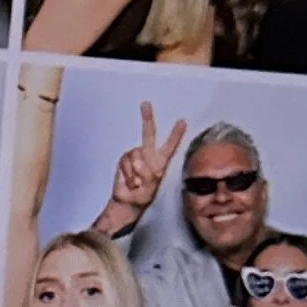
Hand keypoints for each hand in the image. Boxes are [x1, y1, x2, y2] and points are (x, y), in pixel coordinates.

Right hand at [99, 103, 186, 235]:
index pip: (170, 146)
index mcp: (160, 161)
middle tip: (146, 104)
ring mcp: (136, 157)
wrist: (128, 202)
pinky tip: (131, 182)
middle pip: (148, 133)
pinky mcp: (124, 161)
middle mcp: (148, 155)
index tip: (182, 122)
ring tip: (138, 183)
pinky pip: (125, 162)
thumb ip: (148, 174)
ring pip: (136, 155)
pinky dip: (128, 174)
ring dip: (136, 172)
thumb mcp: (152, 186)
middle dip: (147, 118)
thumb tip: (139, 163)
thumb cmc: (144, 195)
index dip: (175, 134)